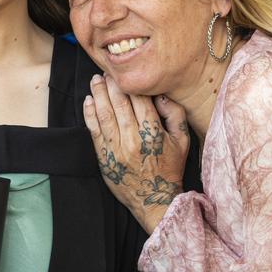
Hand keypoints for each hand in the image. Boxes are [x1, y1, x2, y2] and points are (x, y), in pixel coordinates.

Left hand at [83, 75, 188, 232]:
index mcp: (154, 133)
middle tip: (107, 71)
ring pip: (104, 114)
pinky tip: (88, 100)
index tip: (125, 73)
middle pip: (119, 104)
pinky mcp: (103, 156)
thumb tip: (160, 95)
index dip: (131, 84)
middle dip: (112, 85)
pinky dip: (89, 114)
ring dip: (98, 94)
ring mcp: (116, 148)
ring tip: (96, 80)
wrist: (154, 200)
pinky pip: (94, 130)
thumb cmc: (169, 168)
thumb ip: (175, 115)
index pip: (140, 101)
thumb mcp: (183, 142)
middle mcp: (133, 139)